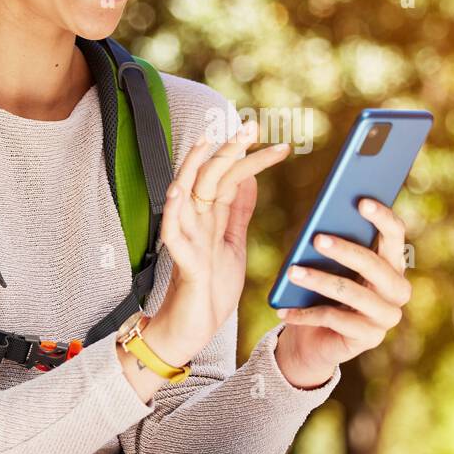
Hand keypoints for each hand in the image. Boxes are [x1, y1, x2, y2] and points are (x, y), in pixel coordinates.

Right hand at [148, 118, 290, 365]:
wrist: (194, 328)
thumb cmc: (210, 286)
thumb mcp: (232, 243)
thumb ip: (237, 212)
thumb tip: (250, 179)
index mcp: (212, 216)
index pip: (231, 178)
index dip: (252, 160)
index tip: (281, 146)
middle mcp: (197, 220)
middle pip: (209, 176)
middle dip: (229, 150)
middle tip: (251, 126)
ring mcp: (186, 238)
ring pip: (184, 194)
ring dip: (195, 167)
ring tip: (207, 142)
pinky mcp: (181, 261)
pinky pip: (172, 233)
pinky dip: (174, 212)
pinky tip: (178, 192)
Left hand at [273, 198, 412, 381]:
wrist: (314, 340)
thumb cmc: (323, 291)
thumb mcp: (328, 264)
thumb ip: (333, 242)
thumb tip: (321, 221)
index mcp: (393, 262)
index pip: (395, 235)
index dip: (382, 217)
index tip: (361, 201)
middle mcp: (398, 290)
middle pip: (375, 265)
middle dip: (345, 250)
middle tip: (317, 238)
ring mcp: (386, 317)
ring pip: (352, 293)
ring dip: (319, 281)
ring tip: (293, 272)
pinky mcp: (370, 339)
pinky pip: (335, 320)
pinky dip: (306, 314)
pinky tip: (285, 311)